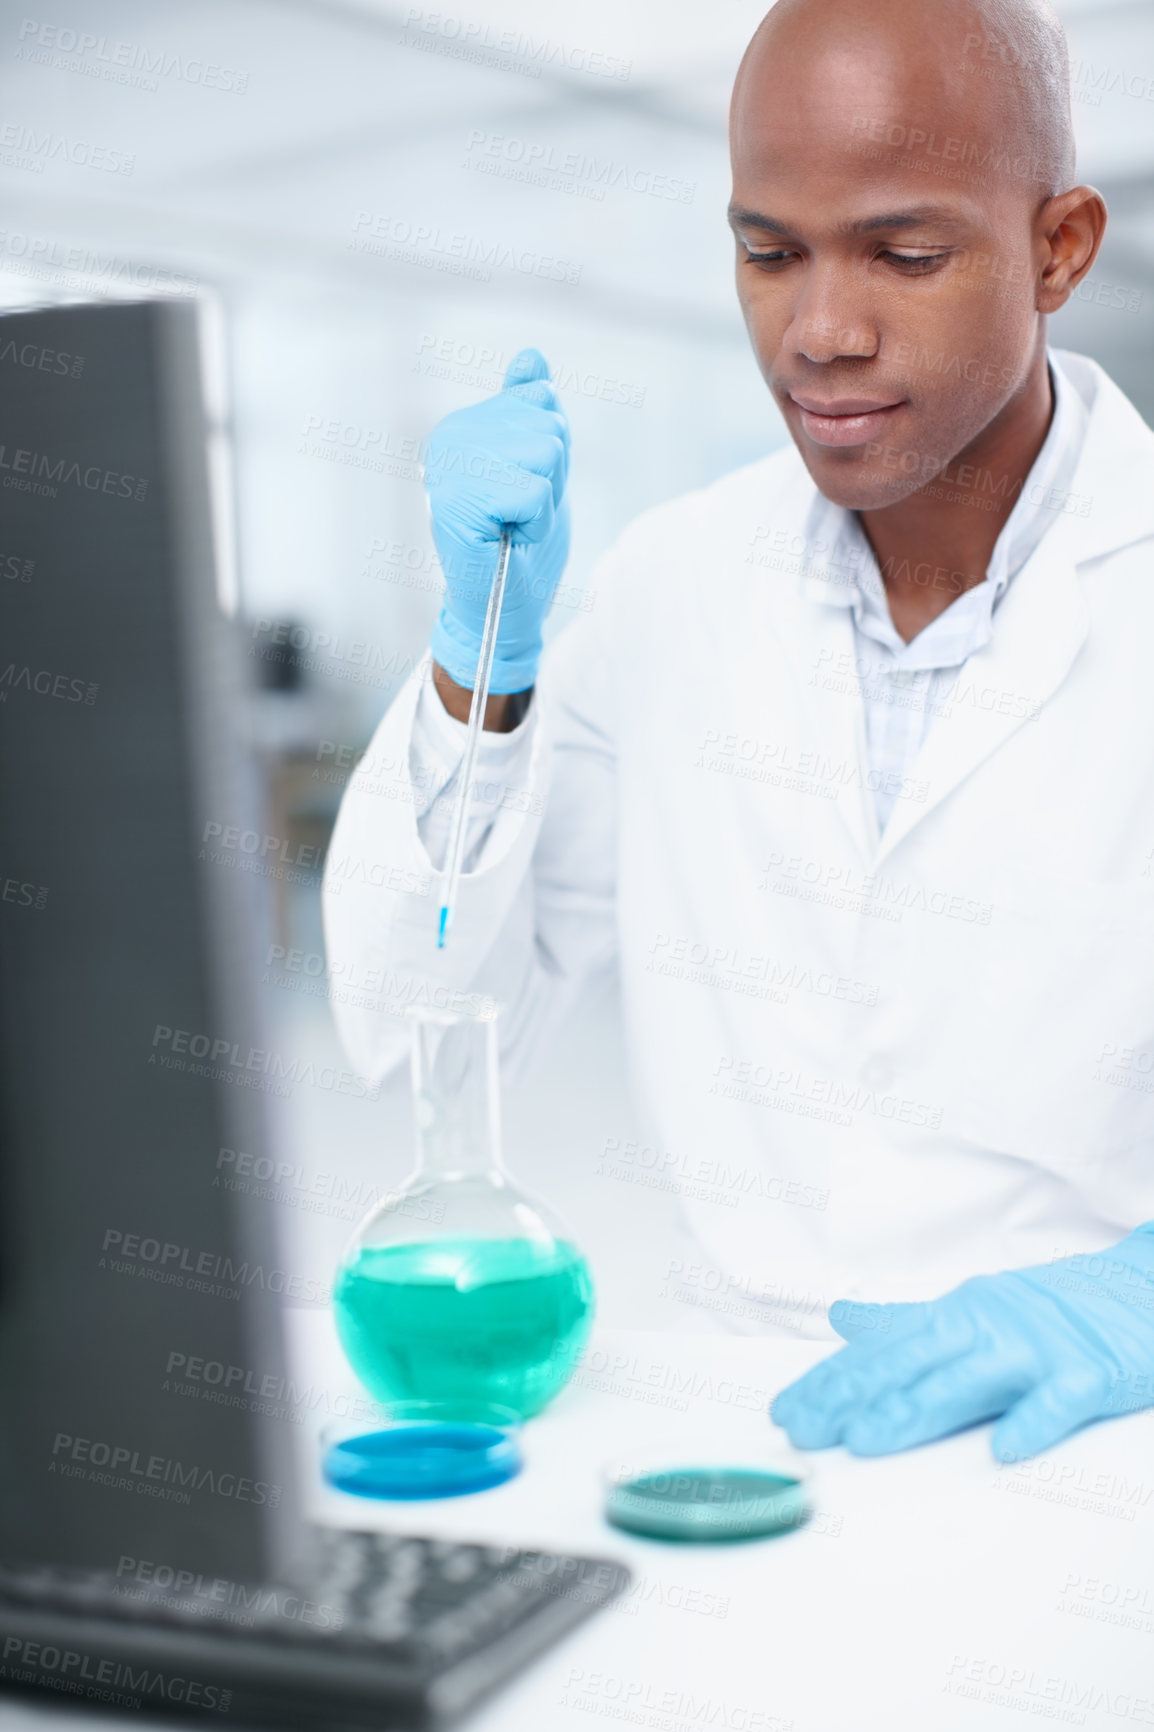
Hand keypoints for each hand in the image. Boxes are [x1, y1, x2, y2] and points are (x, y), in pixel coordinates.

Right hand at [425, 347, 570, 694]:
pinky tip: (509, 537)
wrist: (506, 606)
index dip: (552, 453)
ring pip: (545, 454)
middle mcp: (449, 436)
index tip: (523, 487)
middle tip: (521, 513)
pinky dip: (535, 522)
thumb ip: (530, 412)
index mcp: (465, 423)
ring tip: (515, 525)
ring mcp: (449, 467)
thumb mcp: (538, 465)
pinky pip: (534, 491)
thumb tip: (531, 357)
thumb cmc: (521, 542)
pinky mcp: (457, 502)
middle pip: (548, 425)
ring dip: (545, 501)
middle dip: (552, 477)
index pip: (543, 399)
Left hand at [771, 1225, 1153, 1461]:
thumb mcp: (970, 1310)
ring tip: (869, 1437)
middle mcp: (987, 1326)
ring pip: (969, 1380)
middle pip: (912, 1364)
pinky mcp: (1089, 1373)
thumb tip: (843, 1320)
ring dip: (916, 1408)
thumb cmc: (1049, 1311)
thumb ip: (906, 1323)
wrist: (1137, 1292)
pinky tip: (1003, 1447)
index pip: (882, 1353)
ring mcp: (1037, 1348)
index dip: (832, 1382)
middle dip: (854, 1396)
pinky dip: (1032, 1421)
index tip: (788, 1410)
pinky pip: (1059, 1400)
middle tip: (808, 1427)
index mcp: (955, 1316)